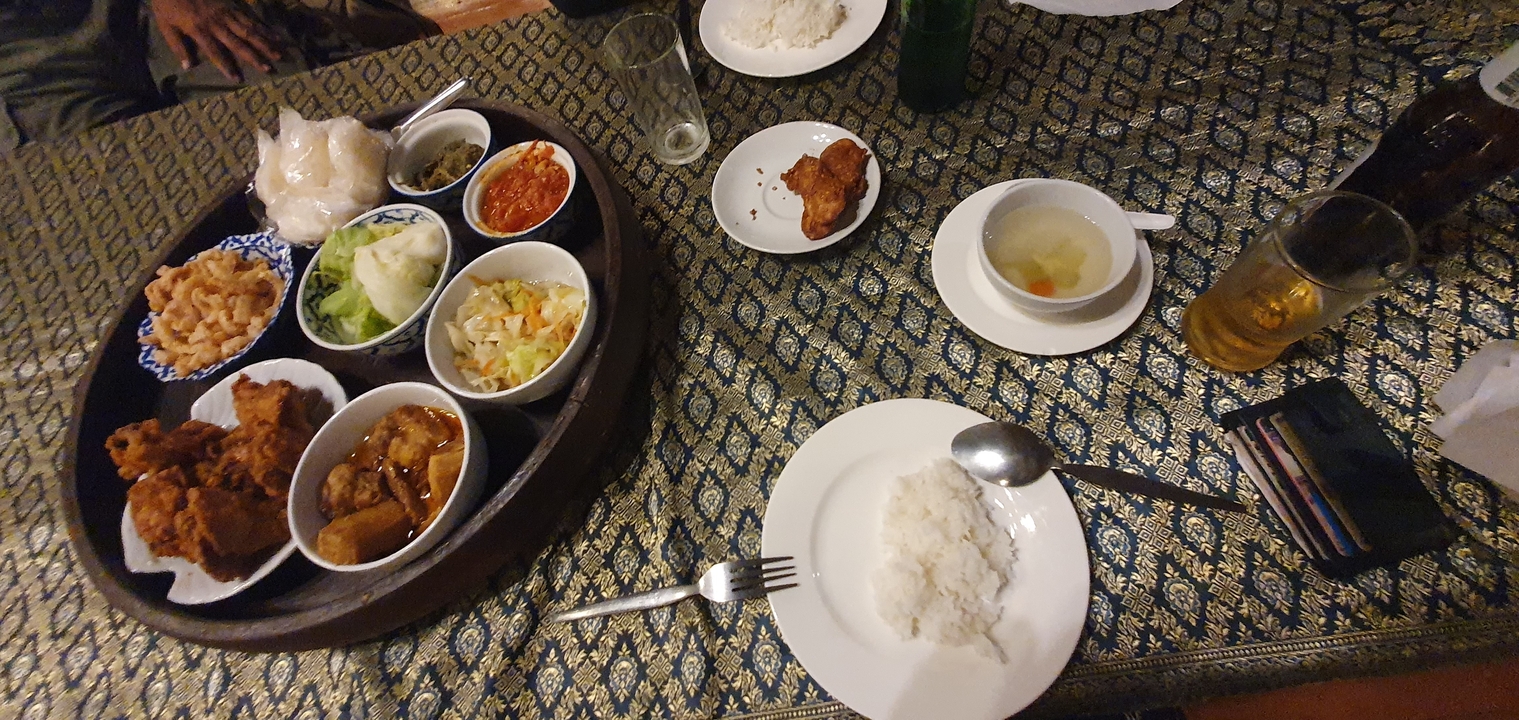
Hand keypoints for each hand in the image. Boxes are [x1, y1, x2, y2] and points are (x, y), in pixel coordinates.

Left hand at [150, 0, 282, 82]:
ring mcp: (225, 12)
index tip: (237, 78)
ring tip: (279, 54)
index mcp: (198, 29)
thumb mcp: (164, 24)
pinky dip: (263, 27)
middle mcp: (216, 22)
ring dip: (264, 42)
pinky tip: (274, 34)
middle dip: (254, 56)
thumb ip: (177, 45)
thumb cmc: (167, 3)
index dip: (225, 65)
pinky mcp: (231, 5)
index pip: (214, 51)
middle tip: (269, 69)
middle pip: (237, 42)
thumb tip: (188, 67)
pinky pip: (249, 17)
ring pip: (248, 30)